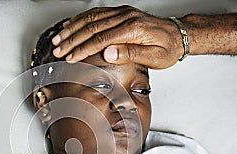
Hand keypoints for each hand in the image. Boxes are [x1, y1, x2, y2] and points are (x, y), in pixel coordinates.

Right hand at [52, 6, 183, 68]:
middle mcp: (125, 17)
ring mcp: (122, 13)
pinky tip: (71, 25)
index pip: (101, 39)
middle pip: (91, 28)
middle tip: (58, 50)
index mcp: (133, 29)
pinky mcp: (121, 12)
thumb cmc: (167, 48)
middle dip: (72, 40)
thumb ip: (130, 54)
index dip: (83, 50)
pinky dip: (81, 20)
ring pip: (91, 19)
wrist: (178, 35)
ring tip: (58, 39)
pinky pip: (97, 13)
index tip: (71, 58)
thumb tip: (108, 54)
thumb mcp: (153, 57)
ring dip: (72, 29)